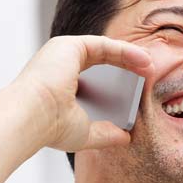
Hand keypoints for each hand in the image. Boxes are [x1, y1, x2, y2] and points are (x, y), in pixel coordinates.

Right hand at [9, 35, 151, 151]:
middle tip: (149, 73)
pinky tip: (143, 61)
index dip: (118, 78)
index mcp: (60, 83)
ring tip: (150, 66)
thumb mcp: (84, 133)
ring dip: (130, 56)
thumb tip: (126, 138)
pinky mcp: (69, 46)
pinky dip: (126, 51)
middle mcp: (59, 64)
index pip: (94, 75)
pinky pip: (105, 44)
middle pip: (101, 58)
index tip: (138, 87)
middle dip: (127, 64)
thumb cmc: (50, 127)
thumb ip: (105, 133)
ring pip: (105, 49)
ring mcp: (62, 52)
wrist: (31, 118)